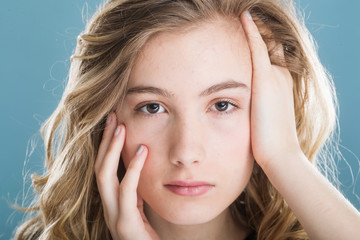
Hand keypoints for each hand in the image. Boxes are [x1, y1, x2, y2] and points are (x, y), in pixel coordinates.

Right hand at [94, 112, 158, 239]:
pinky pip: (127, 192)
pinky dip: (134, 169)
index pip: (102, 169)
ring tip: (120, 127)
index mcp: (111, 202)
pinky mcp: (126, 224)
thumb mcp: (139, 208)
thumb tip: (138, 166)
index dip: (105, 145)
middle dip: (105, 141)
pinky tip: (143, 151)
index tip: (113, 123)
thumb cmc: (146, 235)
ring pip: (105, 177)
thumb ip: (135, 190)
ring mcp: (114, 216)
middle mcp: (108, 208)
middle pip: (99, 168)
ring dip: (112, 150)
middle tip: (112, 116)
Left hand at [240, 11, 302, 169]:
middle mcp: (281, 75)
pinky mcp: (265, 79)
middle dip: (258, 34)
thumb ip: (257, 107)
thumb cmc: (269, 142)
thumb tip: (247, 108)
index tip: (248, 36)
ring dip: (254, 30)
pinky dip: (251, 32)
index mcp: (282, 84)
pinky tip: (244, 17)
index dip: (261, 44)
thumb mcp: (264, 119)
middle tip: (239, 20)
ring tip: (242, 16)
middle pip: (269, 46)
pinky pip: (257, 48)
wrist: (280, 154)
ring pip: (264, 44)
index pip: (272, 56)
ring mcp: (275, 75)